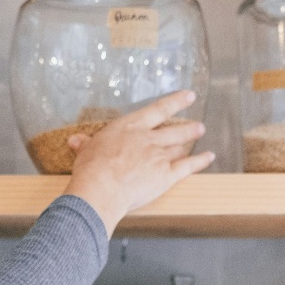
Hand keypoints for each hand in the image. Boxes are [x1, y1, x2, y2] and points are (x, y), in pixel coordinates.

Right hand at [62, 91, 212, 235]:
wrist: (102, 188)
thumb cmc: (91, 169)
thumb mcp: (85, 151)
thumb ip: (85, 144)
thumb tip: (76, 140)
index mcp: (129, 128)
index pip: (157, 110)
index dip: (175, 102)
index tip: (188, 96)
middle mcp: (148, 139)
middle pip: (173, 129)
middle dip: (187, 125)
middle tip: (198, 124)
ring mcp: (159, 156)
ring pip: (179, 145)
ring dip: (191, 139)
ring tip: (199, 133)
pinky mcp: (166, 175)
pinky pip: (187, 166)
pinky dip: (200, 161)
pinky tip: (208, 157)